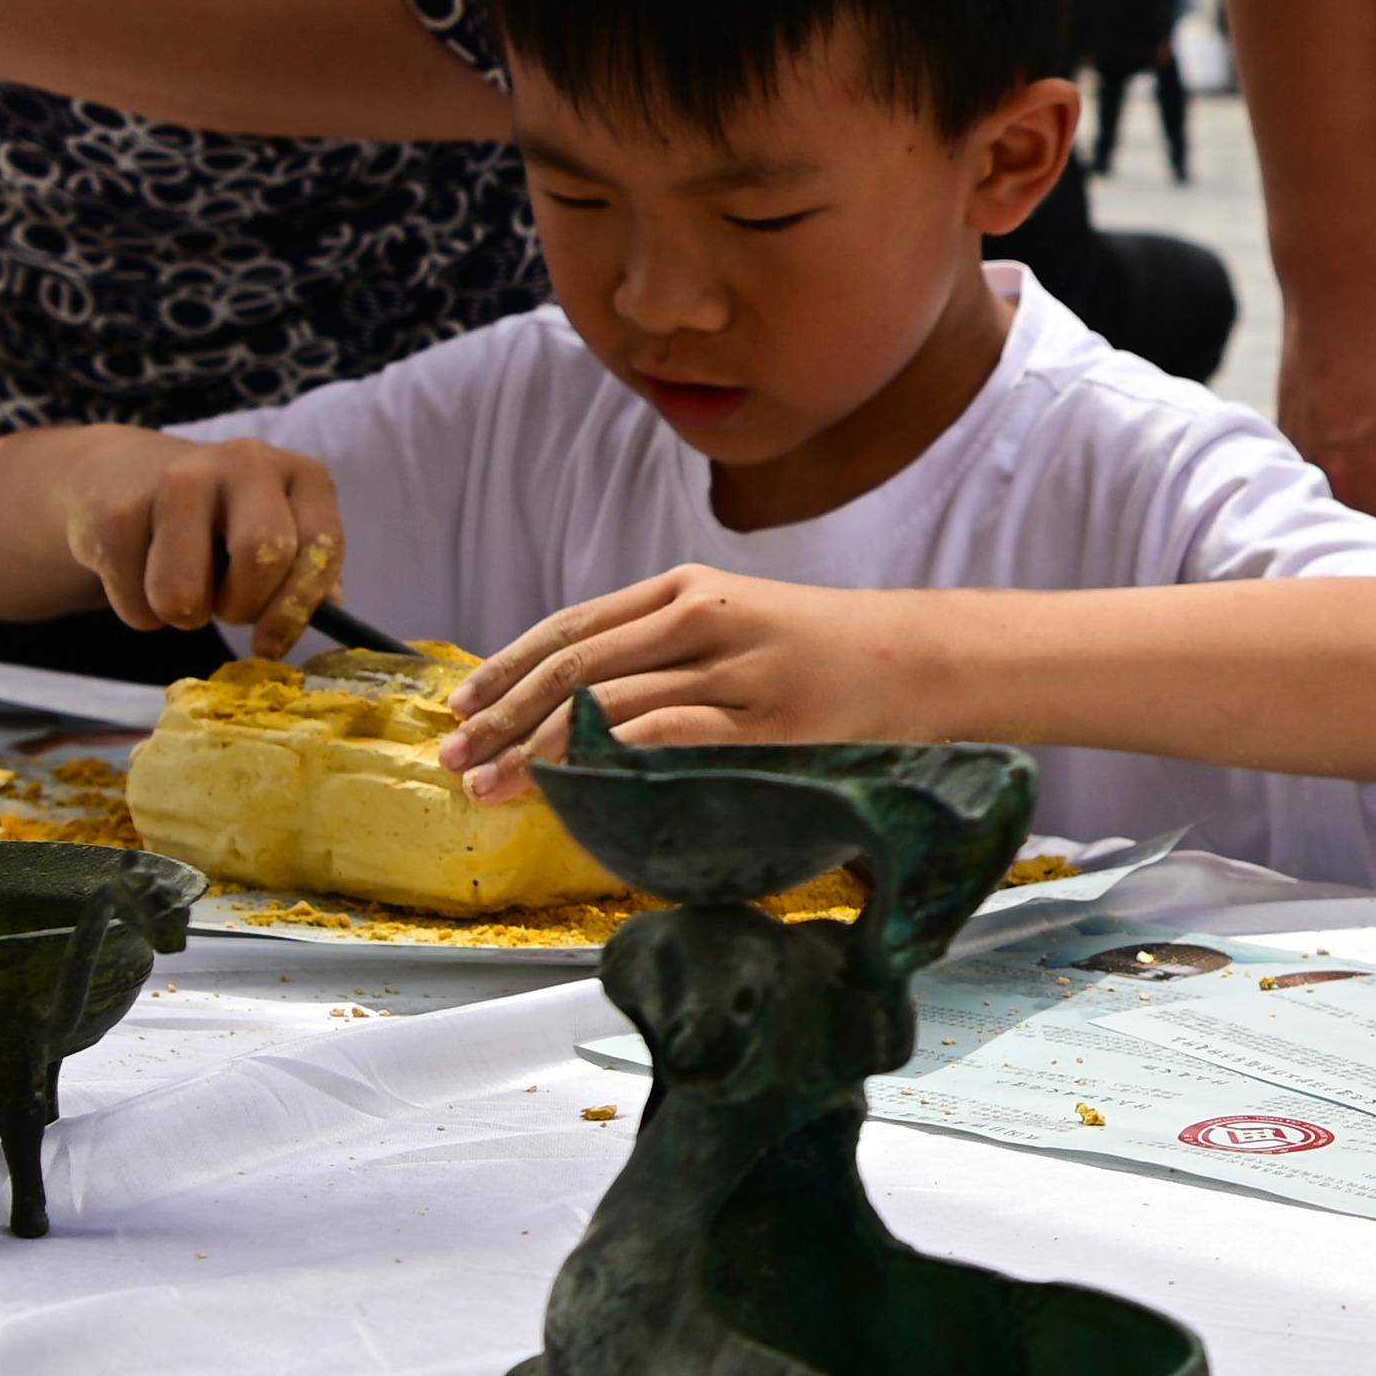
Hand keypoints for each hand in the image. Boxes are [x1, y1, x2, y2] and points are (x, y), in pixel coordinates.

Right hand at [58, 435, 345, 657]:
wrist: (122, 476)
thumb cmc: (219, 522)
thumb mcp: (280, 532)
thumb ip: (308, 574)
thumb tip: (325, 614)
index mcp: (302, 475)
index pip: (321, 544)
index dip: (299, 606)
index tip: (272, 644)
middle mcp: (246, 463)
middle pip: (262, 552)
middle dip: (243, 605)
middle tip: (226, 610)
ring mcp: (177, 478)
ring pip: (185, 590)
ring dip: (185, 615)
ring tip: (184, 594)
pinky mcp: (116, 511)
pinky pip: (135, 600)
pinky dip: (140, 612)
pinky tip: (143, 577)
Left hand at [439, 567, 931, 799]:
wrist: (919, 658)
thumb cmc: (822, 651)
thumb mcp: (737, 624)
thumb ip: (663, 649)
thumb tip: (570, 704)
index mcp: (687, 587)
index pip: (572, 627)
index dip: (505, 668)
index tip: (461, 708)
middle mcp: (705, 617)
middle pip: (575, 668)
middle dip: (503, 717)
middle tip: (456, 758)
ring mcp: (737, 669)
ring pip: (609, 706)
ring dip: (538, 752)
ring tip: (495, 788)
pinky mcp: (768, 720)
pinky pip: (668, 737)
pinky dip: (610, 760)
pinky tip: (573, 785)